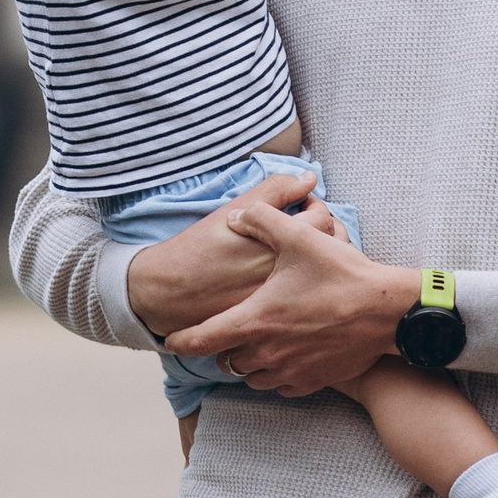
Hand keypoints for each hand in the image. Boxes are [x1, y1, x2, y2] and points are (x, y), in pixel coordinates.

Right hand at [124, 169, 327, 339]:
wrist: (168, 295)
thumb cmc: (197, 249)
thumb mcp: (232, 211)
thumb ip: (275, 190)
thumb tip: (308, 177)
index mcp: (281, 245)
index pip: (323, 221)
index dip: (316, 208)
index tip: (304, 207)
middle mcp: (290, 276)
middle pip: (329, 250)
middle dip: (322, 234)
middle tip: (305, 227)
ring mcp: (286, 301)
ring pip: (320, 276)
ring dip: (317, 260)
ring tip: (299, 251)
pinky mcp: (276, 320)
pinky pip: (306, 299)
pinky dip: (305, 284)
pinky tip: (290, 277)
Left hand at [164, 198, 411, 397]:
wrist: (387, 312)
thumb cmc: (342, 274)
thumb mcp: (299, 238)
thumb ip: (261, 221)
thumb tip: (235, 217)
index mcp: (254, 320)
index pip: (201, 339)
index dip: (179, 341)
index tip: (169, 340)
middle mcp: (266, 352)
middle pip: (227, 362)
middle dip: (224, 348)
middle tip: (232, 330)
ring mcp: (290, 371)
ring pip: (253, 377)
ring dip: (250, 363)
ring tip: (259, 343)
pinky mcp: (313, 381)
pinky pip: (281, 387)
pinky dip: (277, 376)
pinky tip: (286, 358)